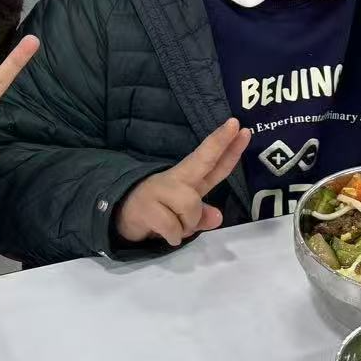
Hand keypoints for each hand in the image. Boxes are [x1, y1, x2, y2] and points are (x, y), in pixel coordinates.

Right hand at [115, 118, 251, 246]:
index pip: (211, 162)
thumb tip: (217, 217)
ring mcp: (159, 190)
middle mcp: (175, 179)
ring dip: (188, 224)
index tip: (241, 127)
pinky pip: (173, 226)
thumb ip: (202, 216)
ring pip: (191, 205)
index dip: (227, 146)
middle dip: (219, 143)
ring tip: (175, 228)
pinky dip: (173, 236)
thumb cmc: (157, 213)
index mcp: (188, 179)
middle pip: (202, 160)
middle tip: (236, 124)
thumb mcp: (184, 217)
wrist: (119, 216)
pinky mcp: (146, 207)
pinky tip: (165, 234)